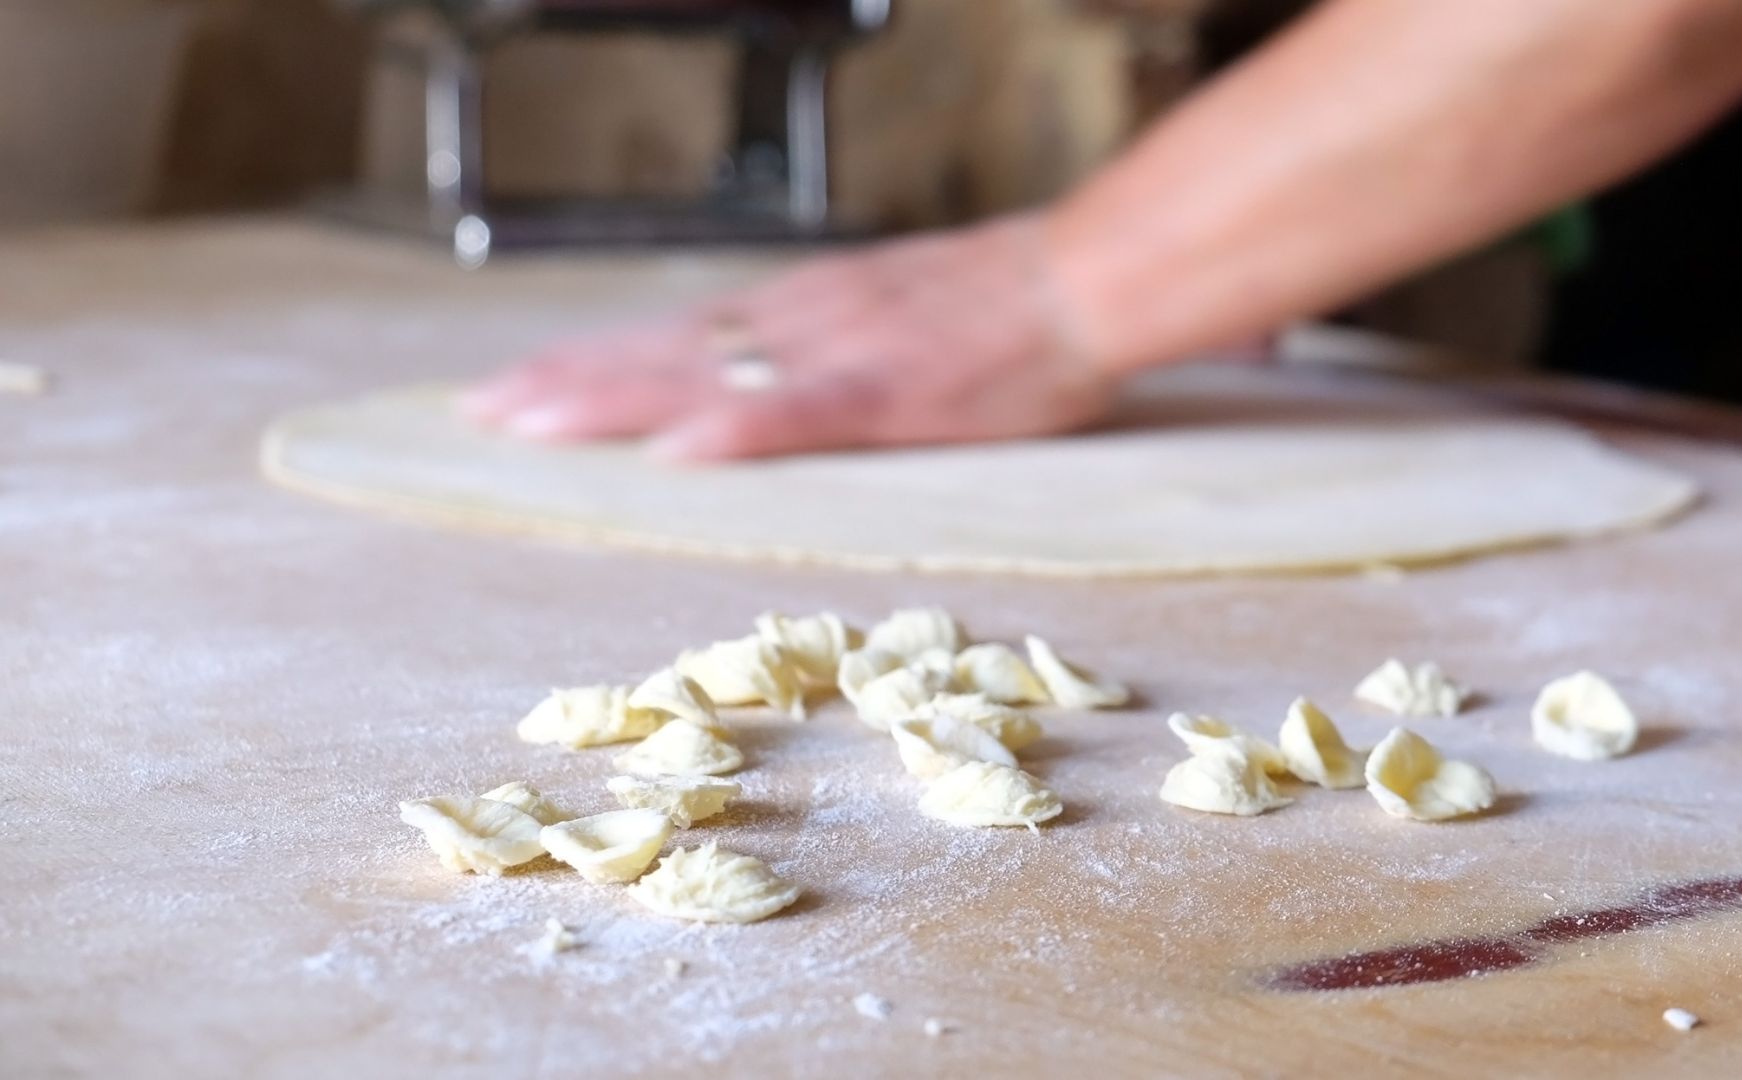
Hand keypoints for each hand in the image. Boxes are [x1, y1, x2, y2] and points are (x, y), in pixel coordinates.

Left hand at [460, 216, 1119, 460]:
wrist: (1082, 280)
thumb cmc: (1003, 310)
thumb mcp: (890, 318)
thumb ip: (822, 351)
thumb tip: (759, 384)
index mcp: (799, 315)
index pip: (672, 341)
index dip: (591, 368)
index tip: (519, 391)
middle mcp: (797, 322)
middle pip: (661, 353)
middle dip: (566, 383)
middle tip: (479, 413)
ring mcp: (837, 352)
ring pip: (704, 373)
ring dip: (611, 398)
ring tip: (527, 422)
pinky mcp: (890, 390)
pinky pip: (800, 411)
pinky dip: (735, 428)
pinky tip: (676, 449)